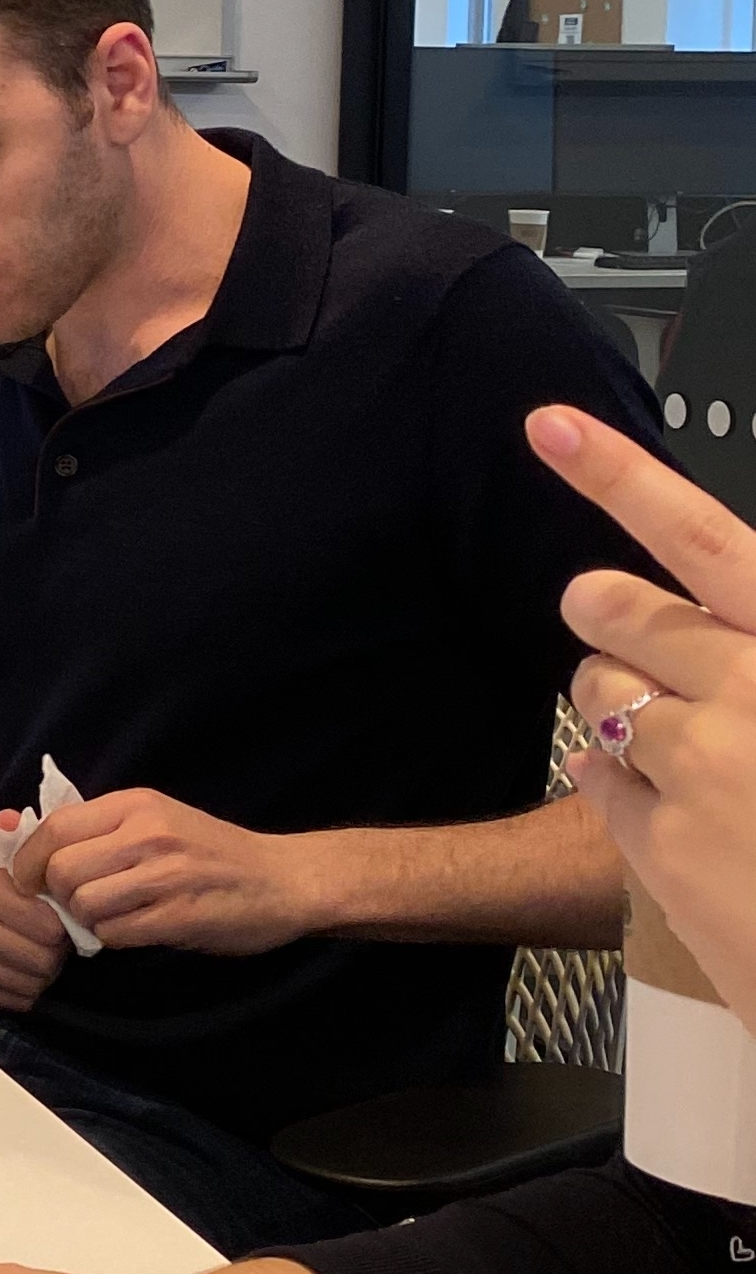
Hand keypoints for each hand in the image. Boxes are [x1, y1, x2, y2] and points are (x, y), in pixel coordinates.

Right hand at [0, 808, 71, 1011]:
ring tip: (39, 951)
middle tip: (56, 938)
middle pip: (40, 962)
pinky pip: (8, 1002)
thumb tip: (14, 819)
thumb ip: (23, 835)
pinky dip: (24, 989)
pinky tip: (21, 968)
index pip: (48, 927)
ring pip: (27, 986)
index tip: (62, 915)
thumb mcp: (10, 844)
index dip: (64, 923)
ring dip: (43, 972)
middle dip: (57, 951)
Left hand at [9, 785, 324, 954]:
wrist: (284, 879)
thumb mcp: (158, 820)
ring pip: (85, 904)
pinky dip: (115, 939)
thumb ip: (105, 830)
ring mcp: (164, 875)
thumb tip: (38, 851)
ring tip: (113, 917)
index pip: (54, 828)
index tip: (29, 882)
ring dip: (88, 920)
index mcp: (135, 805)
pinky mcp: (179, 915)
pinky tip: (136, 931)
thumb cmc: (214, 852)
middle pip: (63, 870)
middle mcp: (146, 833)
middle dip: (60, 895)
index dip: (29, 860)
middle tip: (79, 905)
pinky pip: (116, 934)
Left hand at [531, 402, 755, 1024]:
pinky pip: (597, 774)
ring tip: (688, 744)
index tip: (550, 428)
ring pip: (599, 691)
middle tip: (612, 617)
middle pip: (619, 610)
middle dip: (605, 609)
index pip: (709, 540)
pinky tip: (683, 811)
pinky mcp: (659, 845)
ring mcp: (703, 770)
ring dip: (622, 702)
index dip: (621, 476)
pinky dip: (622, 781)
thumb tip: (723, 608)